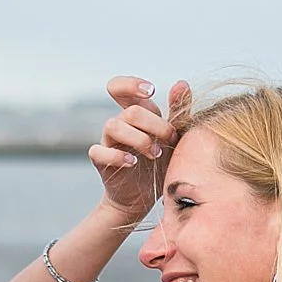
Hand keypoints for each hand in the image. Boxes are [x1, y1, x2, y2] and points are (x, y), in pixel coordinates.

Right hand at [90, 76, 189, 224]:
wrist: (144, 197)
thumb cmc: (159, 163)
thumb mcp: (173, 137)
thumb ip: (177, 111)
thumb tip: (182, 83)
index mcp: (136, 114)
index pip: (121, 88)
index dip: (131, 84)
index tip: (151, 91)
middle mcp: (120, 124)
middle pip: (131, 111)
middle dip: (155, 125)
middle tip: (170, 140)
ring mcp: (108, 142)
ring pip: (113, 126)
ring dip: (139, 139)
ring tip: (155, 154)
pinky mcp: (101, 161)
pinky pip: (99, 151)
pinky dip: (117, 156)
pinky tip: (133, 162)